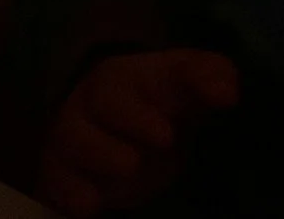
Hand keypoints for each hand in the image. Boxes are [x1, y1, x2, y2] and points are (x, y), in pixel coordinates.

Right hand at [36, 47, 239, 216]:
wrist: (121, 125)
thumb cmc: (160, 102)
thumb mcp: (189, 85)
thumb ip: (212, 78)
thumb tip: (228, 91)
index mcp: (126, 77)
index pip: (133, 82)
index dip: (143, 108)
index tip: (167, 135)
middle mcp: (94, 102)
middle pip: (101, 104)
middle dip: (127, 122)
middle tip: (160, 143)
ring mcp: (73, 136)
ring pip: (72, 140)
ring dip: (99, 155)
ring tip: (129, 168)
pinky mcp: (61, 171)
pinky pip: (55, 179)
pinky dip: (68, 192)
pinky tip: (88, 206)